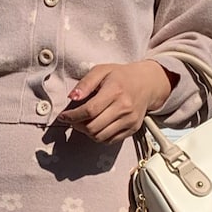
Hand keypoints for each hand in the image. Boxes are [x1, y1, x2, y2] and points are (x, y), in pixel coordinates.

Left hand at [58, 60, 174, 142]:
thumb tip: (72, 97)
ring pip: (100, 137)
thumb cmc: (121, 76)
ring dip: (87, 133)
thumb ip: (85, 83)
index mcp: (115, 90)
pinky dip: (99, 137)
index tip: (64, 116)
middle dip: (78, 126)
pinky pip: (110, 140)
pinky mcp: (132, 129)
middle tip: (73, 120)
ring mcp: (129, 120)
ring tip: (84, 123)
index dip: (73, 116)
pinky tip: (96, 127)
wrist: (147, 83)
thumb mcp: (102, 71)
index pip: (89, 110)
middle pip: (93, 127)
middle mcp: (124, 107)